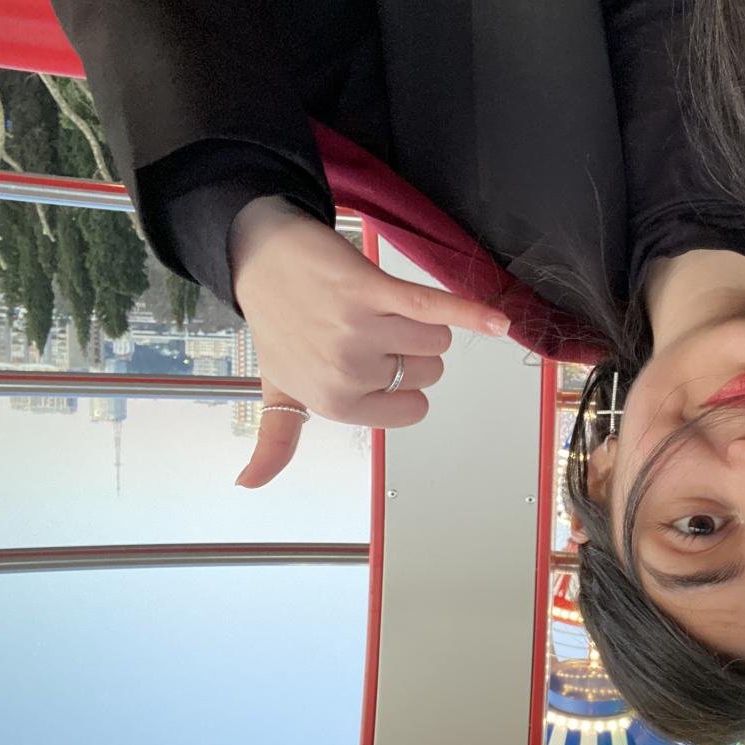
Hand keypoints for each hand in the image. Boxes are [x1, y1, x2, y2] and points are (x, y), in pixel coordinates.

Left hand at [229, 197, 509, 487]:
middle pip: (429, 371)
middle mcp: (349, 371)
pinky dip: (470, 314)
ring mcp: (361, 330)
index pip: (415, 409)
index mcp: (336, 403)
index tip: (375, 363)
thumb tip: (247, 484)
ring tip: (384, 310)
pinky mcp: (374, 290)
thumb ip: (278, 439)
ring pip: (437, 341)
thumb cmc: (278, 323)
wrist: (261, 259)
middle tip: (369, 330)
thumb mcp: (278, 389)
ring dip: (423, 324)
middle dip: (411, 351)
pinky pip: (434, 309)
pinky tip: (497, 323)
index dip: (404, 385)